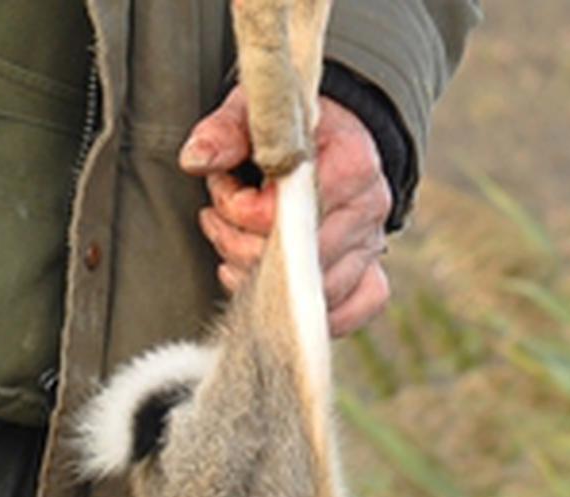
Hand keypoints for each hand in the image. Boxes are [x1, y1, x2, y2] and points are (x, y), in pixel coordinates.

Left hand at [181, 89, 395, 336]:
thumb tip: (198, 159)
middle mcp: (369, 208)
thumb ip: (224, 133)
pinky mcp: (369, 272)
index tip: (224, 187)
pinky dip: (306, 310)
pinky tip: (267, 288)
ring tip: (234, 246)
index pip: (280, 215)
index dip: (236, 209)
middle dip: (236, 245)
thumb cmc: (290, 128)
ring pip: (311, 294)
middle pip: (292, 262)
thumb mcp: (255, 113)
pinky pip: (351, 310)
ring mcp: (371, 244)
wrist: (330, 134)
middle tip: (220, 219)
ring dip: (255, 279)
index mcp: (350, 164)